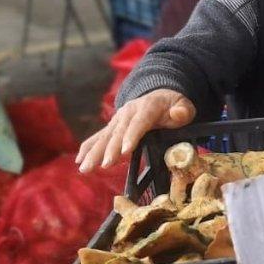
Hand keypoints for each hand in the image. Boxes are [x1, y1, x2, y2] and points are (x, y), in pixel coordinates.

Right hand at [76, 89, 195, 172]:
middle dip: (110, 149)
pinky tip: (79, 160)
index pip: (139, 123)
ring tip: (85, 168)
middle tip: (104, 165)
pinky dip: (88, 148)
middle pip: (118, 132)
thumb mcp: (184, 106)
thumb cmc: (173, 106)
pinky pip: (98, 137)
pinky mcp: (112, 126)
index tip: (125, 151)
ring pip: (104, 136)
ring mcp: (118, 119)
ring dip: (94, 152)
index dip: (131, 136)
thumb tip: (178, 113)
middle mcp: (128, 112)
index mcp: (147, 107)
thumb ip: (183, 110)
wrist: (159, 95)